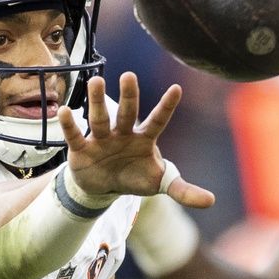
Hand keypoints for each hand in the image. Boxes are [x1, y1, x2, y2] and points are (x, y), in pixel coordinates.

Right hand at [58, 73, 213, 208]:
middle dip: (129, 96)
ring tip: (97, 81)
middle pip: (128, 113)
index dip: (167, 106)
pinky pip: (76, 135)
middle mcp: (124, 133)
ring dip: (98, 101)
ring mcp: (102, 138)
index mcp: (145, 138)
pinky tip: (66, 110)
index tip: (178, 89)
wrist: (103, 187)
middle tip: (129, 76)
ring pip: (101, 118)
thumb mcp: (160, 183)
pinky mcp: (82, 149)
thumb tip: (212, 202)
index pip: (159, 120)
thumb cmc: (134, 177)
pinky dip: (70, 124)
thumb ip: (184, 190)